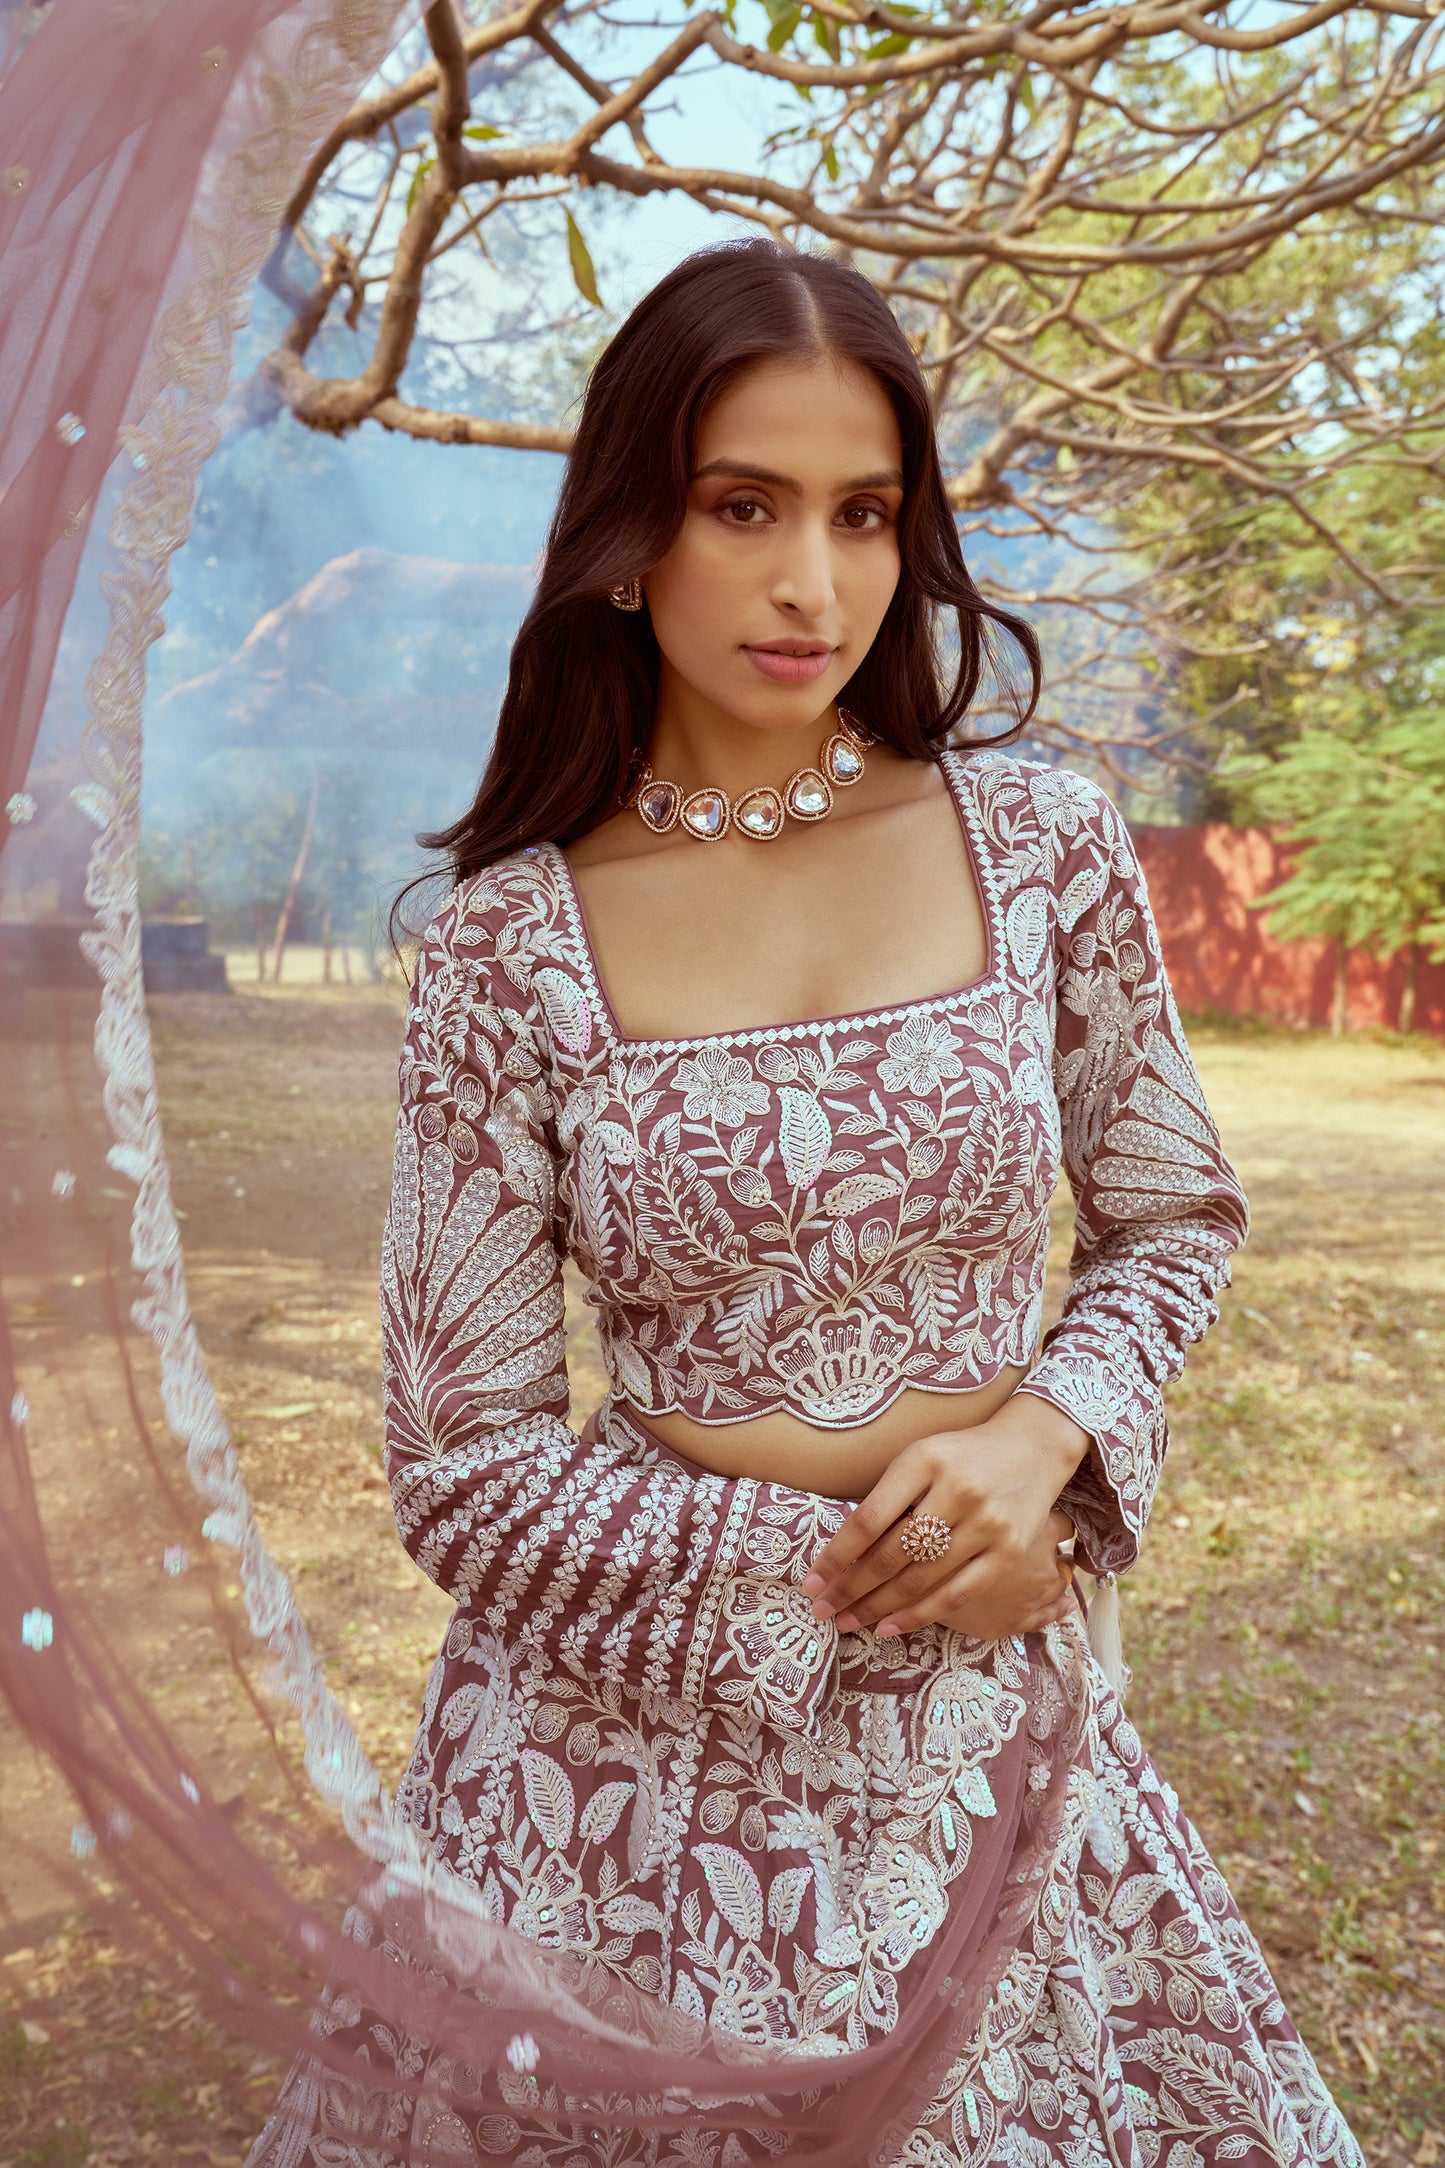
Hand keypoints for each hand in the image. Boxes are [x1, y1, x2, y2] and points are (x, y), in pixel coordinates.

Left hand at [802, 1393, 1090, 1640]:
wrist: (1031, 1448)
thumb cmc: (962, 1455)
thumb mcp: (920, 1456)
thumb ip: (888, 1497)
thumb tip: (842, 1554)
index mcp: (924, 1460)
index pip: (869, 1519)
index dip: (837, 1556)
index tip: (812, 1580)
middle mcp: (956, 1490)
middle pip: (891, 1554)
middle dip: (851, 1588)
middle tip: (823, 1609)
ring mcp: (986, 1523)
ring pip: (920, 1578)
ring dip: (878, 1607)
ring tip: (849, 1621)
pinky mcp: (1009, 1551)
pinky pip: (957, 1593)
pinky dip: (920, 1614)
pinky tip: (890, 1626)